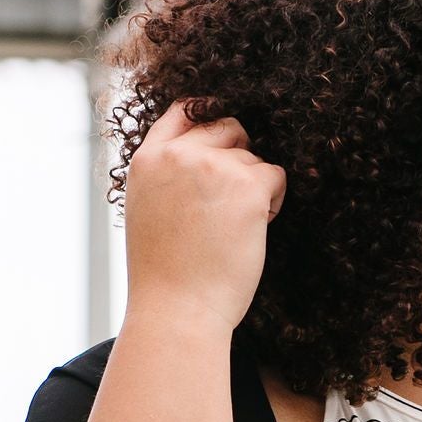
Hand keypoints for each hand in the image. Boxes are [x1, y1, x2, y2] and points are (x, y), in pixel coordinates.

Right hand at [122, 102, 286, 332]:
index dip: (207, 115)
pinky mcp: (246, 185)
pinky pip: (275, 175)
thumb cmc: (164, 276)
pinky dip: (273, 201)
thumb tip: (200, 156)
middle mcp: (177, 155)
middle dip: (239, 154)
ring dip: (254, 188)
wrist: (177, 311)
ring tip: (234, 229)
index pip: (181, 110)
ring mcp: (212, 167)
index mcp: (147, 161)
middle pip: (226, 126)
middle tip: (234, 197)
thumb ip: (167, 176)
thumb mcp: (148, 212)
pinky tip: (255, 228)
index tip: (224, 135)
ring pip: (253, 158)